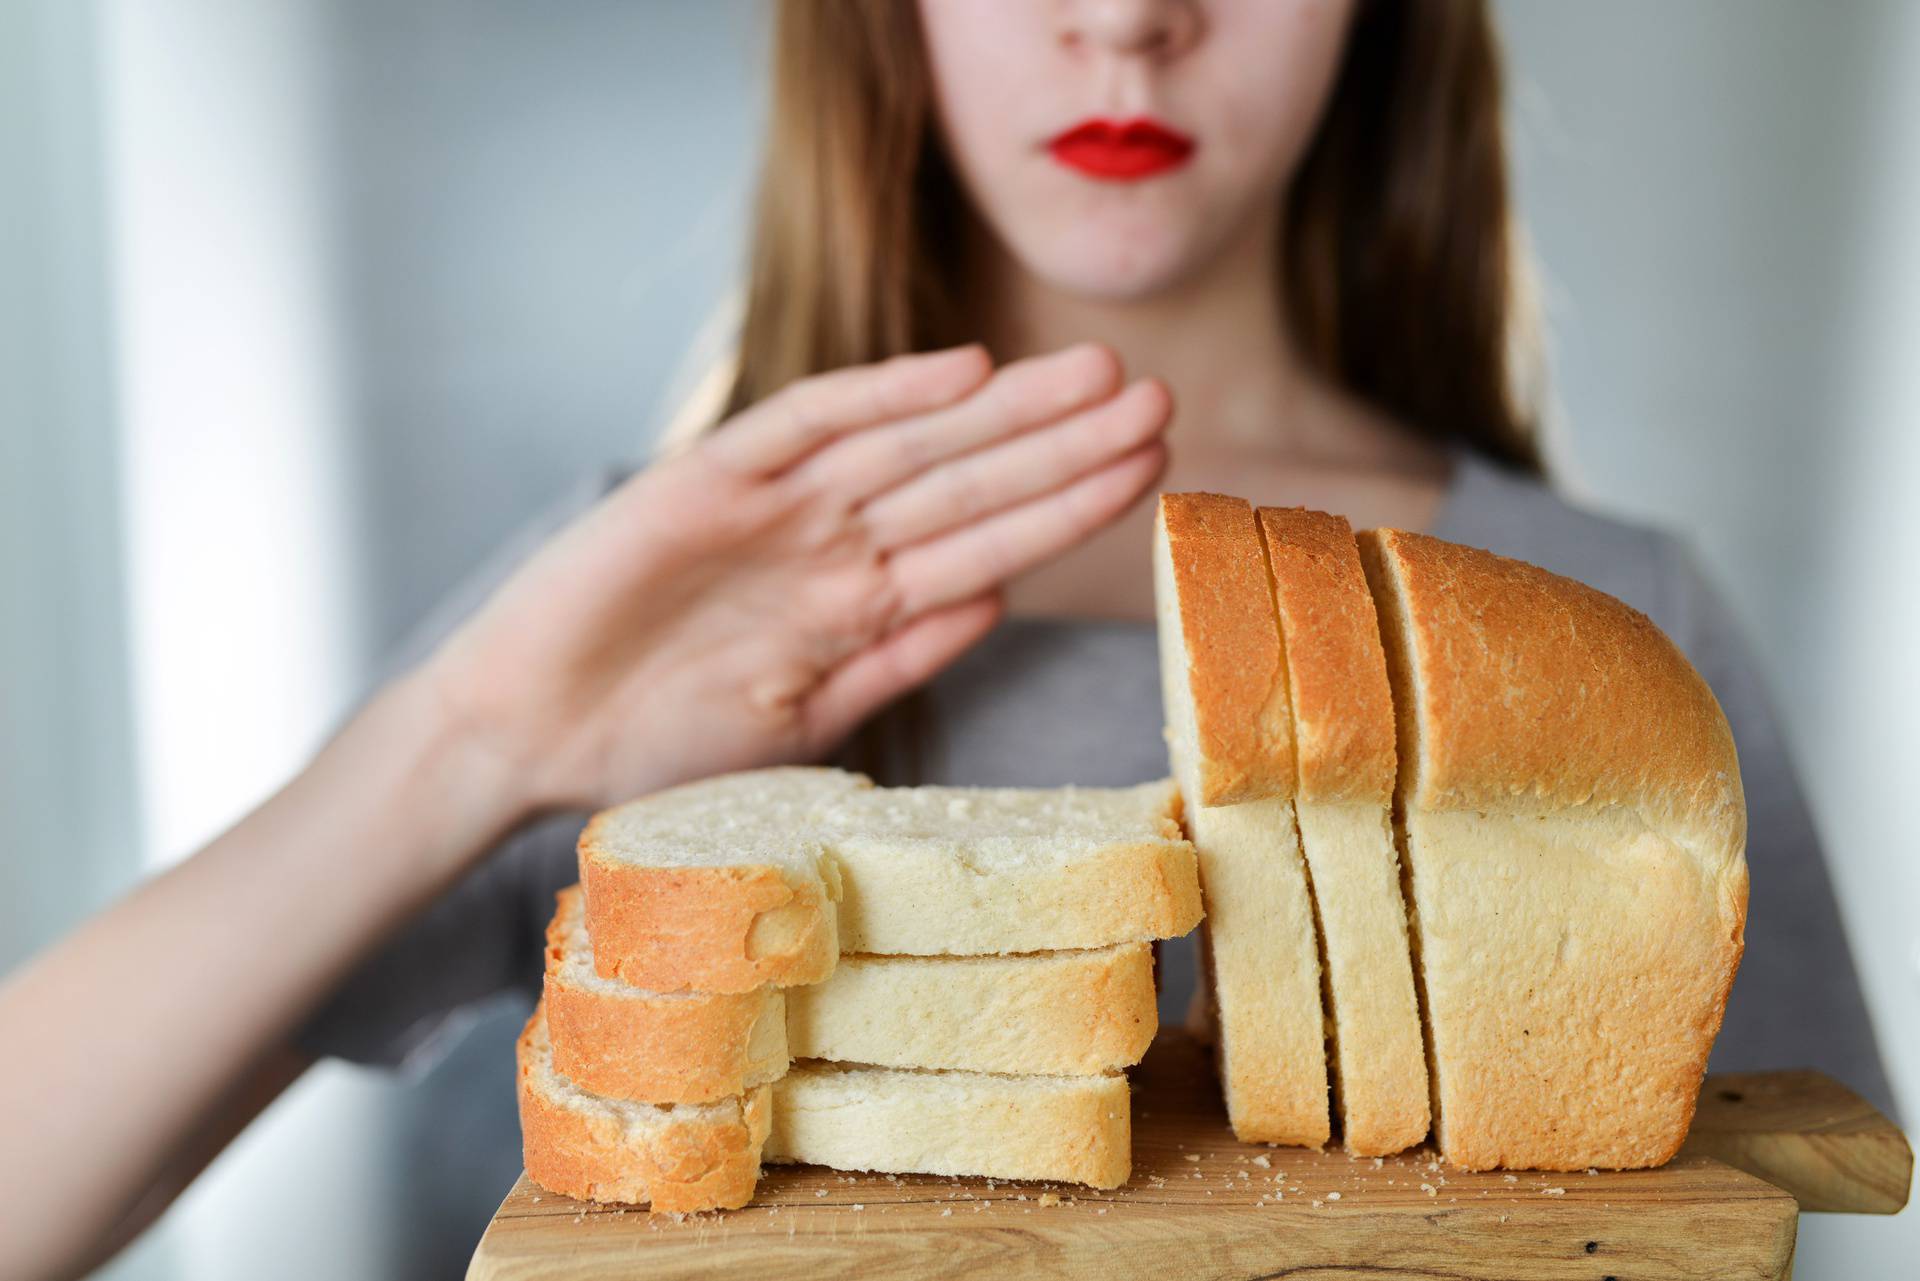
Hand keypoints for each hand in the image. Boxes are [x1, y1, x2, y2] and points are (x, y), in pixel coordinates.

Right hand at [421, 343, 1169, 814]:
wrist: (524, 737)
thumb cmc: (655, 745)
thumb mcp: (803, 718)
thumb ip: (896, 657)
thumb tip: (998, 597)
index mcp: (860, 600)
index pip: (989, 542)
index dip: (1072, 505)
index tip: (1155, 469)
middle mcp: (830, 542)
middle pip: (970, 480)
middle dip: (1066, 442)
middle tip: (1161, 396)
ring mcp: (774, 507)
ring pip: (911, 446)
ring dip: (1004, 414)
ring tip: (1099, 376)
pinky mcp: (704, 480)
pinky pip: (804, 427)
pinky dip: (879, 397)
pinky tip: (961, 371)